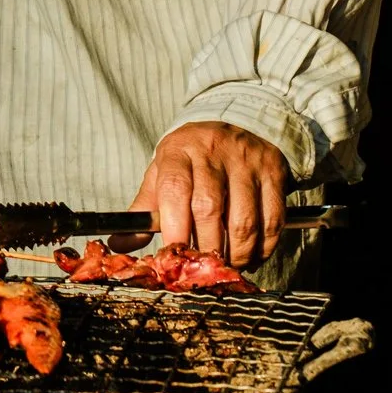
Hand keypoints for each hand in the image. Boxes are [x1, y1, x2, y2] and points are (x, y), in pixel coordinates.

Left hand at [122, 122, 287, 268]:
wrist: (233, 124)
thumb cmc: (191, 160)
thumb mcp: (162, 173)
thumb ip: (143, 210)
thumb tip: (118, 245)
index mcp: (179, 151)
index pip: (174, 187)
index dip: (174, 225)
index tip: (176, 254)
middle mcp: (213, 151)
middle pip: (209, 207)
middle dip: (206, 247)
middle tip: (205, 268)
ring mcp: (246, 160)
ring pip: (244, 219)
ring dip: (237, 253)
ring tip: (228, 266)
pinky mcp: (274, 171)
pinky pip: (272, 219)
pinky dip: (264, 247)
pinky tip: (252, 255)